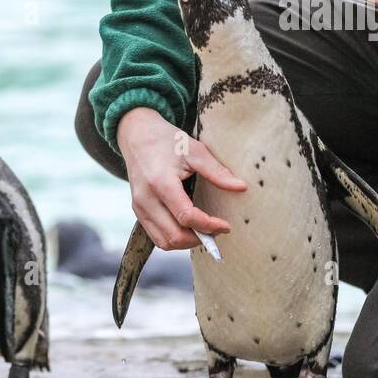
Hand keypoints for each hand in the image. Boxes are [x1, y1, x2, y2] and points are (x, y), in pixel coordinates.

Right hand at [115, 107, 245, 249]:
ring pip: (163, 241)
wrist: (137, 135)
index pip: (186, 216)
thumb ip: (217, 171)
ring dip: (186, 242)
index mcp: (161, 183)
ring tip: (204, 231)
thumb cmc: (167, 141)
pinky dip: (174, 238)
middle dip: (199, 238)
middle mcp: (146, 199)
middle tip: (217, 231)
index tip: (226, 226)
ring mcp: (139, 207)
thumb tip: (241, 187)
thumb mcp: (195, 150)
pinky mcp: (138, 211)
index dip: (208, 226)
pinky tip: (189, 228)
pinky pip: (156, 236)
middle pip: (174, 236)